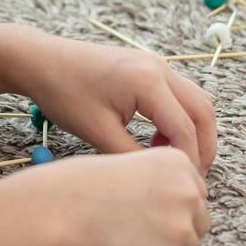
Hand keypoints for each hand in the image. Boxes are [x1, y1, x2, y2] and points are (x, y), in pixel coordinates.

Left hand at [11, 31, 216, 170]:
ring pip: (197, 100)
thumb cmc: (63, 94)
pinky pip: (180, 94)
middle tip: (191, 177)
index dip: (188, 160)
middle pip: (203, 111)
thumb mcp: (96, 132)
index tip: (182, 185)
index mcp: (148, 82)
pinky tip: (157, 140)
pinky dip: (180, 118)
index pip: (185, 128)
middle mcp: (160, 68)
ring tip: (172, 160)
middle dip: (203, 147)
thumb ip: (131, 156)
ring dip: (193, 131)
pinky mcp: (150, 67)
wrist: (42, 60)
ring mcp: (157, 64)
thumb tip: (156, 177)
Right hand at [19, 149, 209, 245]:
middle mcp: (189, 191)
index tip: (151, 210)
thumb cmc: (84, 184)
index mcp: (179, 162)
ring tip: (129, 239)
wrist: (62, 207)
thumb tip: (178, 208)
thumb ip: (162, 181)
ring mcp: (182, 225)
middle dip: (177, 228)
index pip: (197, 191)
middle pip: (200, 220)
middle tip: (141, 230)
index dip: (174, 205)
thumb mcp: (132, 164)